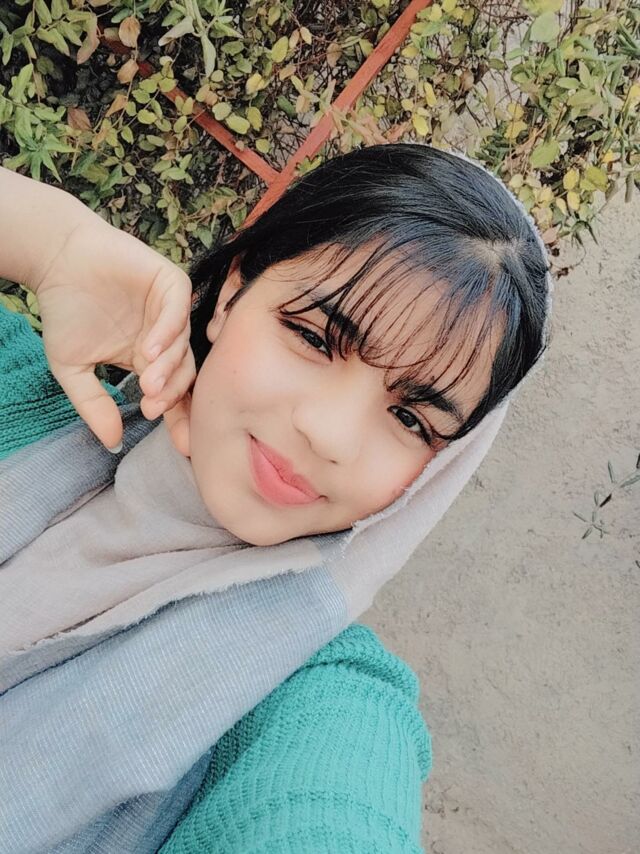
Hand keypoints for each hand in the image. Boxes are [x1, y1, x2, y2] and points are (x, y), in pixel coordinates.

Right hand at [32, 208, 195, 451]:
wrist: (57, 261)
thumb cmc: (65, 311)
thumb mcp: (74, 368)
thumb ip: (93, 404)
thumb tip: (112, 443)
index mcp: (150, 360)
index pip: (173, 394)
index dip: (178, 418)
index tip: (180, 444)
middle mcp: (166, 338)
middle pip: (185, 375)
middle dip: (172, 395)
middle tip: (152, 406)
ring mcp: (171, 312)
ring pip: (184, 346)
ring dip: (168, 368)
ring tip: (147, 382)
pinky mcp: (172, 285)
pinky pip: (178, 313)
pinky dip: (167, 333)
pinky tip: (147, 350)